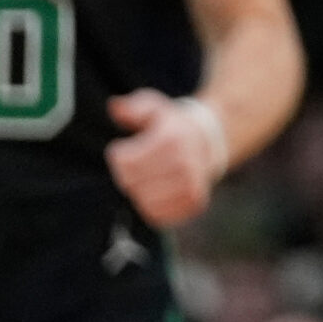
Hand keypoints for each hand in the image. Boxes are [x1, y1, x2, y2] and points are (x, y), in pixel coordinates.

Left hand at [106, 91, 225, 228]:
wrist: (209, 142)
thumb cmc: (173, 126)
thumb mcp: (154, 108)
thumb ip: (132, 107)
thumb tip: (113, 107)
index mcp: (171, 139)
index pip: (124, 162)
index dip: (119, 155)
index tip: (126, 148)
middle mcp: (184, 164)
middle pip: (131, 183)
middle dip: (127, 174)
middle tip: (136, 164)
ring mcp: (191, 186)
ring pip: (143, 201)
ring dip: (139, 190)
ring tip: (147, 177)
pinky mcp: (193, 204)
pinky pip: (158, 215)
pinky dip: (151, 206)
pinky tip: (156, 191)